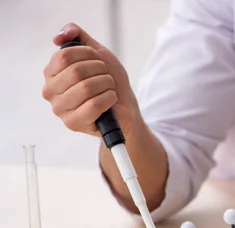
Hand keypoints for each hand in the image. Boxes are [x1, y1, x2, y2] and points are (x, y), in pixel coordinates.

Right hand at [42, 22, 139, 136]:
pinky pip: (94, 105)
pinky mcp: (72, 123)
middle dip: (101, 71)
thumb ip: (77, 36)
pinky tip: (110, 99)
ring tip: (109, 88)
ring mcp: (59, 109)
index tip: (99, 60)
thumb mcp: (96, 52)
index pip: (65, 56)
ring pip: (86, 88)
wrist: (124, 106)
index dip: (88, 55)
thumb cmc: (107, 80)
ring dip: (107, 84)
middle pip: (76, 71)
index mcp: (51, 72)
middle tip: (107, 76)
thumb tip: (59, 36)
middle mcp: (50, 91)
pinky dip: (109, 98)